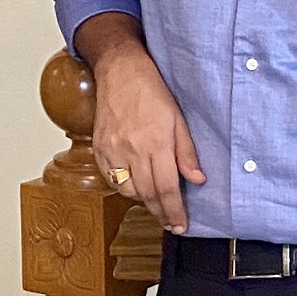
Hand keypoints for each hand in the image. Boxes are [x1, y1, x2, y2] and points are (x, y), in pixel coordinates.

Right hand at [84, 26, 204, 231]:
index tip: (181, 224)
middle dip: (161, 212)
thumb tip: (197, 179)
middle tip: (171, 222)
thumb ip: (187, 152)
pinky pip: (110, 178)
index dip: (174, 210)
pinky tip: (135, 186)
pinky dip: (123, 187)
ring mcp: (112, 149)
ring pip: (127, 190)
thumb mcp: (179, 119)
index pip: (167, 188)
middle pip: (147, 194)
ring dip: (142, 201)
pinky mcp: (99, 147)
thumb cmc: (152, 91)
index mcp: (156, 142)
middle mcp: (132, 149)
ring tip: (155, 202)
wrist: (121, 71)